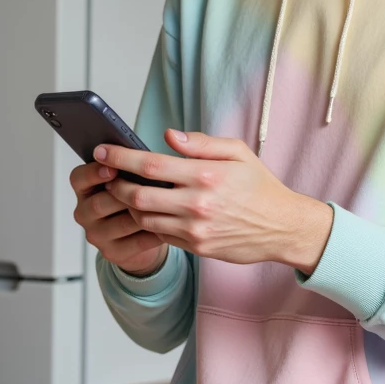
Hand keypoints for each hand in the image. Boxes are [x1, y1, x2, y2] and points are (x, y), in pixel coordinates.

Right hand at [70, 158, 168, 276]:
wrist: (140, 236)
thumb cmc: (136, 199)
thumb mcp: (128, 179)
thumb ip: (130, 165)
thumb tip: (143, 152)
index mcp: (85, 189)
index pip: (79, 178)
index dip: (93, 173)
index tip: (112, 168)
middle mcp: (84, 213)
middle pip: (98, 203)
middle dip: (123, 194)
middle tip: (146, 187)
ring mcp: (97, 235)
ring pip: (120, 223)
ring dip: (142, 213)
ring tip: (163, 204)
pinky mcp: (113, 253)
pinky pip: (136, 242)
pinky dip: (154, 232)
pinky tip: (168, 223)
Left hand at [93, 129, 333, 272]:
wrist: (283, 227)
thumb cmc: (260, 186)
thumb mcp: (238, 153)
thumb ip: (201, 143)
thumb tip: (169, 136)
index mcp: (206, 174)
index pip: (150, 164)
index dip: (120, 157)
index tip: (101, 150)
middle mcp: (197, 203)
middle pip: (137, 195)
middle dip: (115, 185)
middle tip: (107, 176)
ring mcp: (195, 229)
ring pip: (143, 218)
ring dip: (128, 205)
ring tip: (126, 192)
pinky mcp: (196, 247)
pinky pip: (160, 234)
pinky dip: (148, 222)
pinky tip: (148, 210)